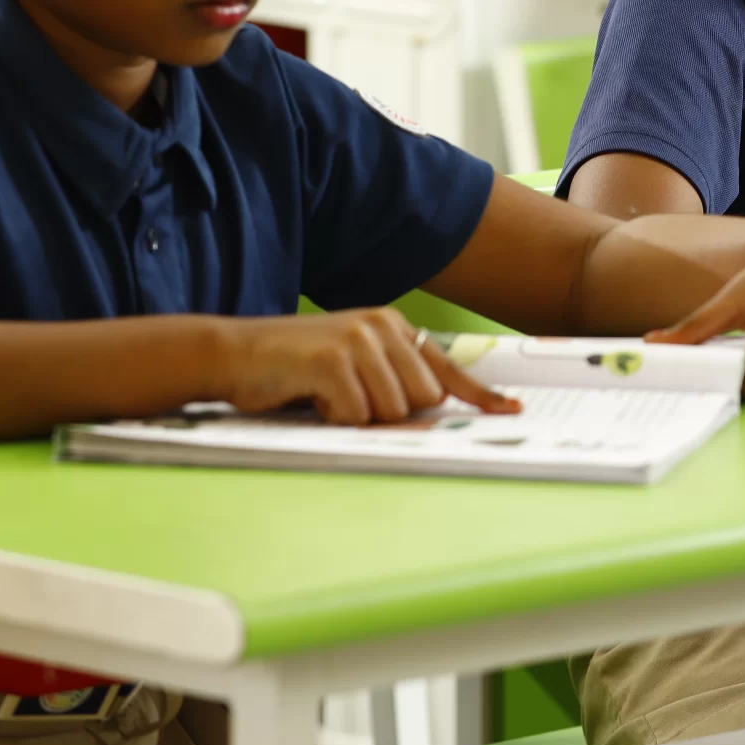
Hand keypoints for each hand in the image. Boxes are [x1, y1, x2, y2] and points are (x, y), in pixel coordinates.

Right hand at [217, 309, 521, 425]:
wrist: (234, 354)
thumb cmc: (294, 371)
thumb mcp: (352, 369)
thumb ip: (393, 383)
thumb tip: (435, 415)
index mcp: (392, 327)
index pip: (447, 368)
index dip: (479, 395)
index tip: (510, 410)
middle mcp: (382, 326)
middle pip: (423, 399)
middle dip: (389, 414)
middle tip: (348, 400)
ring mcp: (359, 340)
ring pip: (393, 411)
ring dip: (358, 417)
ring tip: (326, 396)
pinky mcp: (334, 360)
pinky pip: (357, 415)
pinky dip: (334, 418)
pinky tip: (311, 396)